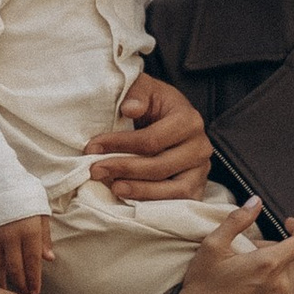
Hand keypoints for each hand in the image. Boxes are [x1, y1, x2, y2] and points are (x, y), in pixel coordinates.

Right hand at [0, 213, 53, 293]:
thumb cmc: (23, 195)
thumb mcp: (40, 211)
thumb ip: (44, 236)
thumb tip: (49, 258)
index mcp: (29, 231)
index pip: (33, 261)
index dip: (34, 278)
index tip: (35, 292)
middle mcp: (11, 237)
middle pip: (15, 268)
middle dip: (20, 285)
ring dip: (2, 283)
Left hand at [85, 71, 212, 201]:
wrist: (170, 119)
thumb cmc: (154, 105)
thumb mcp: (145, 90)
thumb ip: (137, 93)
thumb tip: (129, 108)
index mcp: (189, 120)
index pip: (152, 139)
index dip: (120, 145)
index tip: (93, 148)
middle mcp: (200, 147)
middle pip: (160, 166)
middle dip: (124, 169)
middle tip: (95, 170)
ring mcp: (200, 171)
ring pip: (173, 191)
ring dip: (140, 192)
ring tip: (113, 187)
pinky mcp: (196, 189)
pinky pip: (177, 203)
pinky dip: (154, 204)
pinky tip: (130, 199)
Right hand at [170, 196, 293, 293]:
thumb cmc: (202, 285)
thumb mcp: (213, 245)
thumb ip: (237, 220)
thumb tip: (256, 202)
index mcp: (267, 264)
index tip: (288, 225)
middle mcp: (281, 286)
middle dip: (279, 251)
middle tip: (253, 254)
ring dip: (285, 270)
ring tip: (260, 272)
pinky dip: (290, 288)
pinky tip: (271, 287)